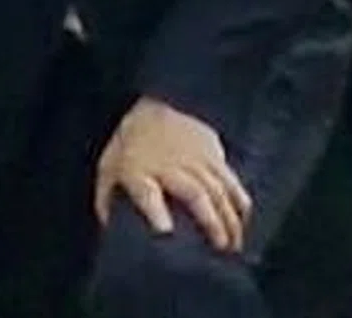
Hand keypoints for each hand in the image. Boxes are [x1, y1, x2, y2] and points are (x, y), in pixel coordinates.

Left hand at [95, 97, 251, 253]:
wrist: (153, 105)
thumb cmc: (130, 145)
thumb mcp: (109, 169)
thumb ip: (106, 200)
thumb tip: (109, 229)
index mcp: (139, 170)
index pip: (147, 192)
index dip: (155, 211)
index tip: (165, 231)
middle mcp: (170, 164)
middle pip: (194, 193)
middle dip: (209, 221)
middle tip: (220, 248)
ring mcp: (195, 156)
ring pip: (217, 188)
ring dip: (229, 217)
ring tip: (234, 243)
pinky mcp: (213, 150)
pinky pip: (230, 176)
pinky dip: (239, 198)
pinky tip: (244, 216)